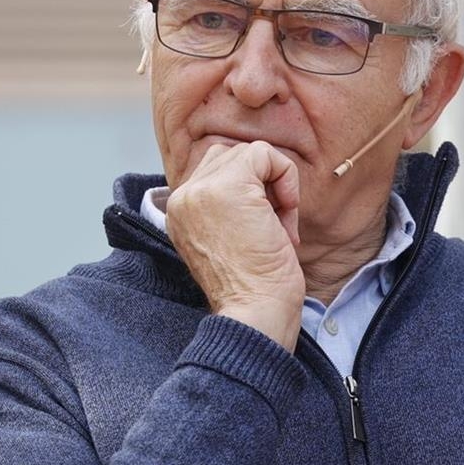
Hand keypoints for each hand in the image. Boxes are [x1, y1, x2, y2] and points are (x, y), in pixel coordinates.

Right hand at [164, 140, 304, 349]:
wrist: (255, 311)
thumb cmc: (253, 287)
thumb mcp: (228, 241)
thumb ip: (227, 210)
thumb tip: (259, 181)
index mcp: (178, 212)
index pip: (213, 171)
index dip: (249, 190)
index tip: (263, 227)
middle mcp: (182, 198)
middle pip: (228, 157)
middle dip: (261, 183)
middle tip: (275, 223)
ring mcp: (201, 190)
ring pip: (247, 153)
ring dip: (275, 183)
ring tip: (280, 224)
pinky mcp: (229, 186)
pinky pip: (264, 153)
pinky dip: (285, 176)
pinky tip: (286, 213)